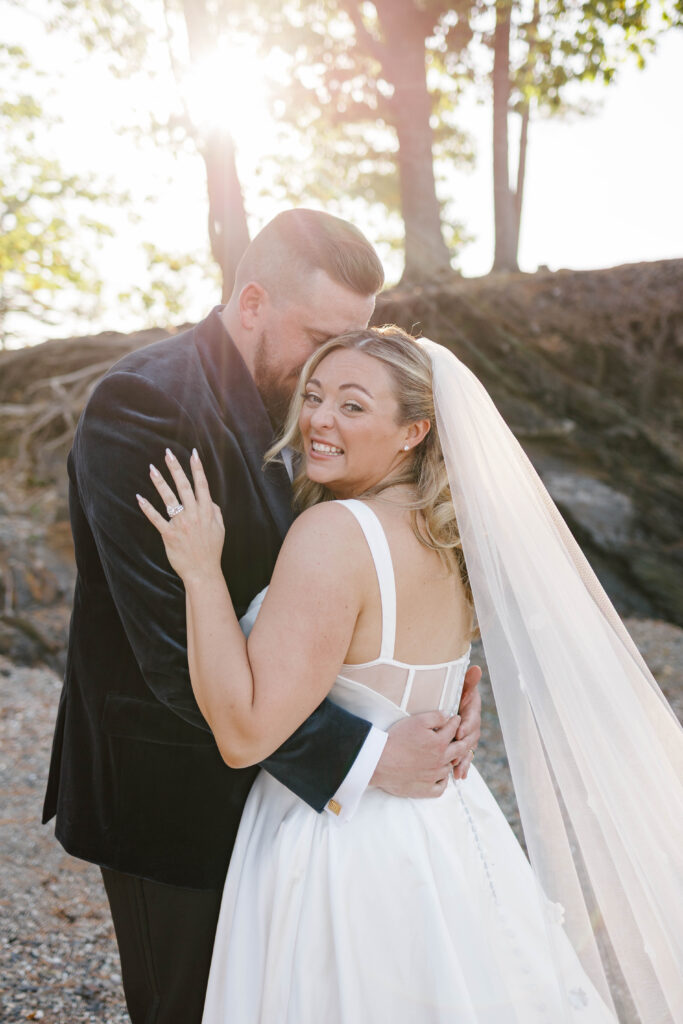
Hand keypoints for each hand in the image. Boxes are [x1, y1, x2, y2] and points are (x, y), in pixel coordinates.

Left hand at [136, 448, 224, 582]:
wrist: (203, 571)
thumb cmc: (212, 550)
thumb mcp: (220, 529)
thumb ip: (216, 511)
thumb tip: (210, 499)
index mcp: (207, 511)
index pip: (202, 485)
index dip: (198, 469)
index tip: (193, 454)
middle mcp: (194, 515)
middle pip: (184, 486)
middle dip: (176, 468)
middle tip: (168, 453)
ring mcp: (181, 524)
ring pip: (169, 498)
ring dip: (160, 482)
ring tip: (152, 469)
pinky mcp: (169, 535)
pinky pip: (156, 518)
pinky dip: (147, 508)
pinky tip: (139, 498)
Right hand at [370, 710, 463, 798]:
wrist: (380, 762)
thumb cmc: (397, 739)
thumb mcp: (417, 721)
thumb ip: (436, 717)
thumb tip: (448, 716)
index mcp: (440, 743)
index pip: (453, 729)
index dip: (455, 722)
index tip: (455, 719)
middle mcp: (440, 761)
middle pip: (458, 751)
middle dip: (462, 742)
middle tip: (463, 739)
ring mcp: (434, 776)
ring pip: (449, 768)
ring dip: (451, 761)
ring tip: (450, 757)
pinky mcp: (425, 789)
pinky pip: (440, 788)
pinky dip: (442, 782)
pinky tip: (439, 777)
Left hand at [451, 665, 481, 780]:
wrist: (441, 705)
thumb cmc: (450, 694)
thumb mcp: (457, 687)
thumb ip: (467, 680)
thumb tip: (476, 668)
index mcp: (471, 710)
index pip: (472, 718)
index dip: (467, 725)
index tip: (459, 731)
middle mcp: (471, 725)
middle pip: (471, 737)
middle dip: (464, 746)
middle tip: (455, 752)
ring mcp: (466, 737)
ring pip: (467, 750)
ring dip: (463, 760)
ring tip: (457, 769)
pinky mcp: (460, 747)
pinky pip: (463, 758)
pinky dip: (462, 767)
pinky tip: (459, 775)